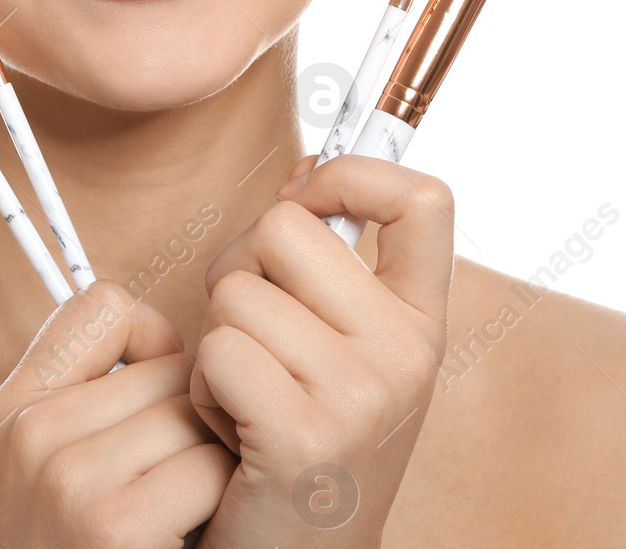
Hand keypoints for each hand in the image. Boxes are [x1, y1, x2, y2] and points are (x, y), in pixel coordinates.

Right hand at [0, 279, 238, 547]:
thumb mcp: (48, 473)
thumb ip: (91, 394)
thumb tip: (179, 340)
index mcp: (12, 409)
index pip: (105, 305)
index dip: (154, 348)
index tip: (157, 405)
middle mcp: (30, 434)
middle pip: (171, 368)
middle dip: (194, 421)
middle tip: (177, 485)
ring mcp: (66, 479)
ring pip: (197, 415)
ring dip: (211, 465)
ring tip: (181, 515)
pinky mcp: (114, 526)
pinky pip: (208, 469)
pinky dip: (215, 505)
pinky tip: (187, 538)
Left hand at [187, 152, 454, 546]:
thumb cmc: (297, 452)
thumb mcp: (339, 353)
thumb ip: (328, 269)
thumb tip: (303, 173)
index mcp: (420, 325)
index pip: (424, 199)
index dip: (353, 173)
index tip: (309, 197)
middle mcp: (407, 354)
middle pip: (283, 227)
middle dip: (239, 272)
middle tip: (254, 343)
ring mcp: (361, 394)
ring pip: (234, 291)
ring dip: (215, 344)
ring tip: (246, 401)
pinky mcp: (304, 434)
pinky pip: (214, 350)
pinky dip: (201, 389)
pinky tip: (232, 435)